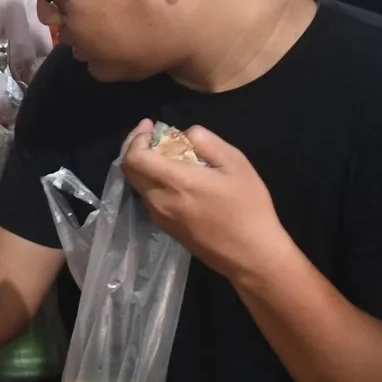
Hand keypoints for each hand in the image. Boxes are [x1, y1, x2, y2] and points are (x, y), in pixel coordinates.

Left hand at [117, 121, 289, 282]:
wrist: (251, 255)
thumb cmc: (248, 207)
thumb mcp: (235, 164)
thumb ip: (206, 142)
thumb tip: (184, 134)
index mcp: (174, 182)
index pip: (134, 158)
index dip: (137, 138)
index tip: (150, 126)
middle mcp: (159, 200)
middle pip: (129, 170)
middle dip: (136, 147)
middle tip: (153, 135)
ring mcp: (159, 217)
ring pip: (139, 184)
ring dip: (145, 164)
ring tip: (166, 152)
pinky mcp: (165, 228)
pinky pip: (150, 197)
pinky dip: (153, 180)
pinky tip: (174, 175)